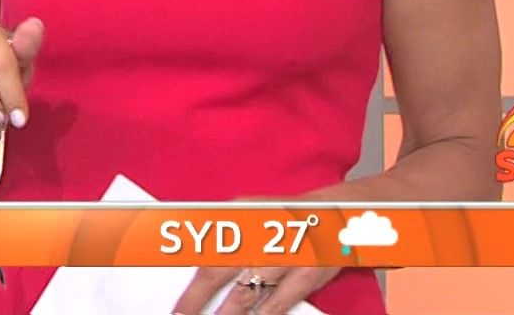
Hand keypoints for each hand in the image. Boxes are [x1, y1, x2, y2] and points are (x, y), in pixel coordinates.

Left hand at [171, 192, 338, 314]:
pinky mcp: (306, 275)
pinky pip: (277, 303)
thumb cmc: (287, 218)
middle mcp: (259, 234)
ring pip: (244, 294)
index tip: (175, 301)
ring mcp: (283, 256)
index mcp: (241, 215)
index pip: (201, 247)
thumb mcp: (249, 210)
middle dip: (195, 301)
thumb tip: (193, 249)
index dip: (185, 274)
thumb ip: (222, 227)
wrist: (337, 216)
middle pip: (216, 272)